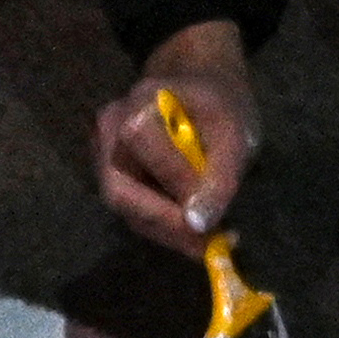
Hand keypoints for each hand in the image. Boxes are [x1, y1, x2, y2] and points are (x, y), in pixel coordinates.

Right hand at [93, 20, 254, 258]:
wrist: (203, 91)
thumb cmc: (221, 107)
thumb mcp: (235, 135)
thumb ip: (218, 177)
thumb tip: (198, 224)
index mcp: (139, 104)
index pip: (140, 147)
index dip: (171, 185)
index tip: (209, 219)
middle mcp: (110, 129)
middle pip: (119, 191)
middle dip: (164, 224)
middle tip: (205, 246)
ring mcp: (104, 153)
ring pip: (125, 206)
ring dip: (166, 230)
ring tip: (207, 241)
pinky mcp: (111, 174)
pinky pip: (131, 207)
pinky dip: (162, 224)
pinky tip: (193, 230)